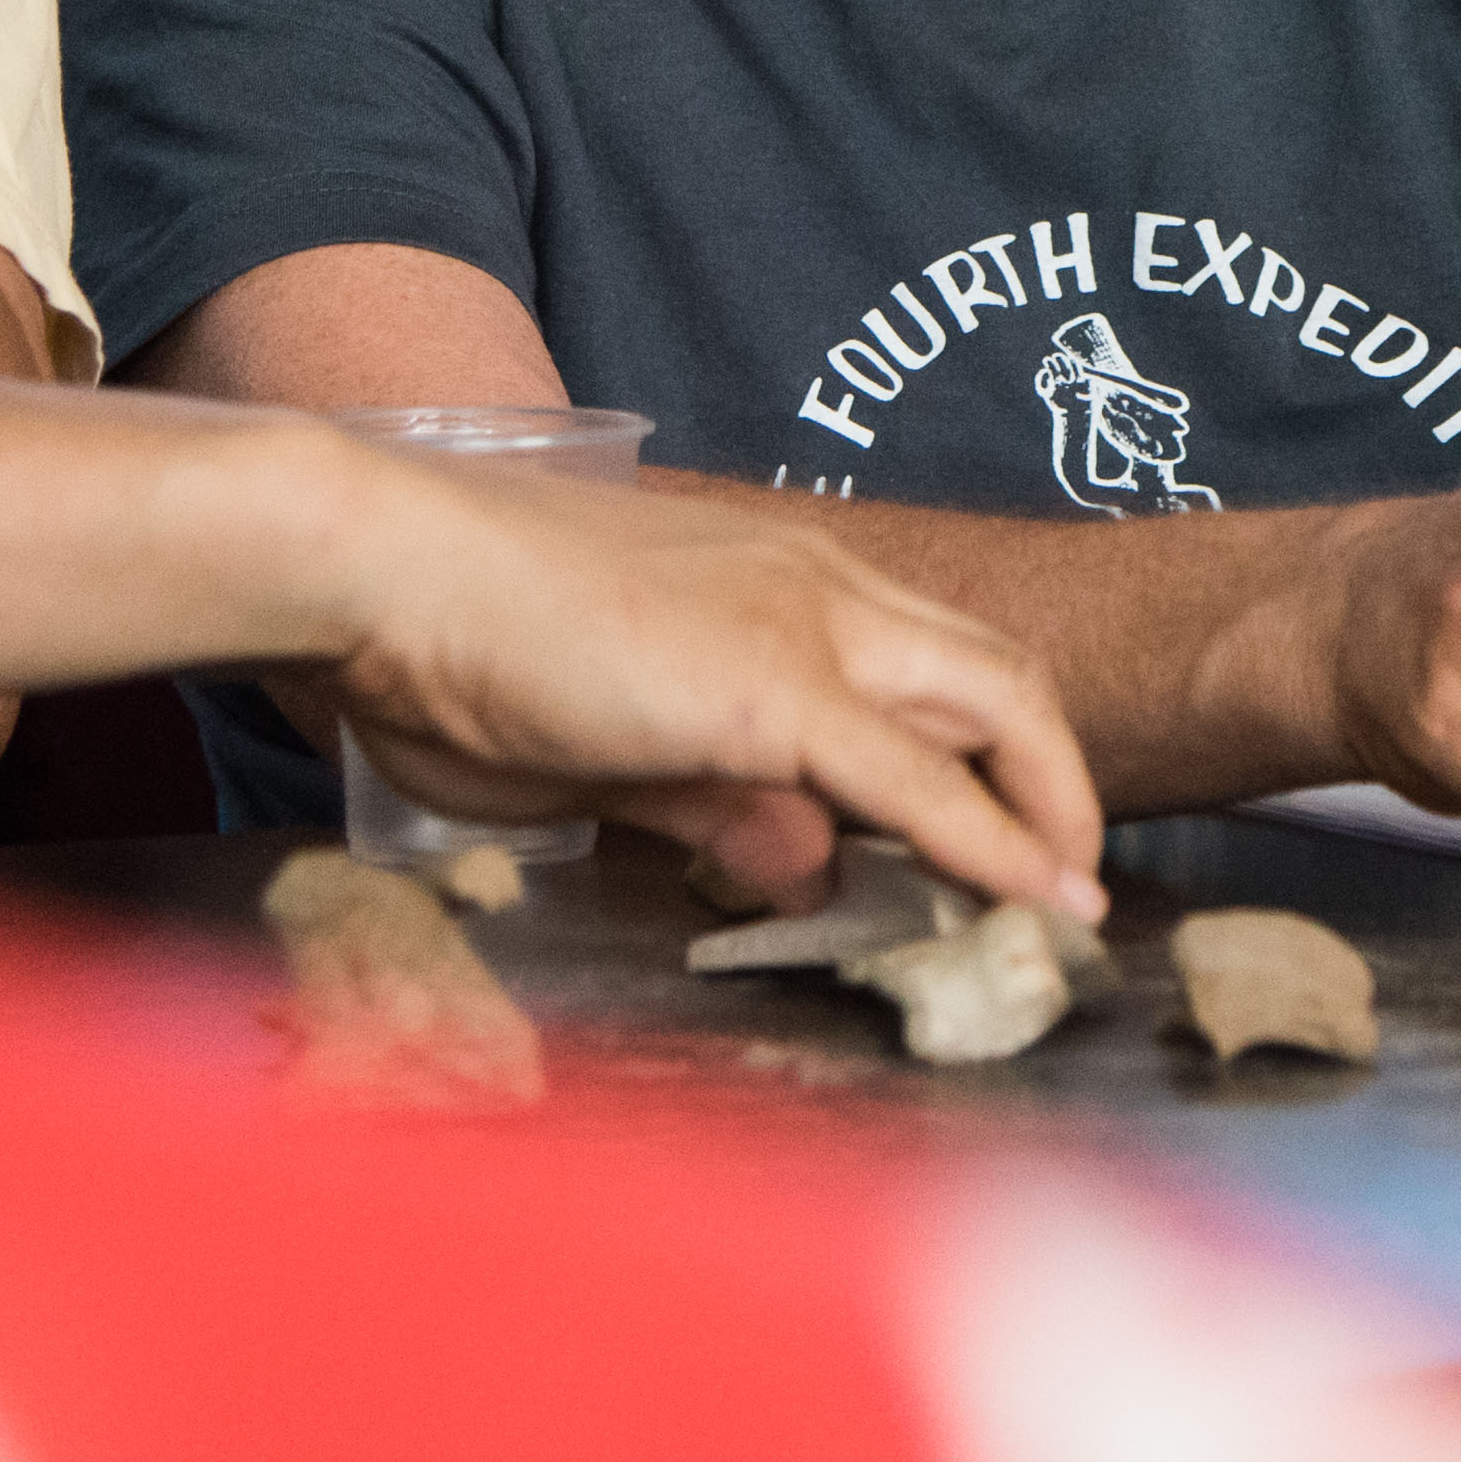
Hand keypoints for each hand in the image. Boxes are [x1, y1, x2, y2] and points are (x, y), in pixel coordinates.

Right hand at [307, 447, 1109, 923]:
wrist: (388, 567)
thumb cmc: (460, 645)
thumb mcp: (610, 747)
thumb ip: (714, 797)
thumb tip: (805, 859)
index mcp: (775, 580)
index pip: (928, 656)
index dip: (985, 745)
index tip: (1008, 826)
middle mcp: (816, 583)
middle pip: (996, 669)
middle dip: (1053, 772)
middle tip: (1065, 863)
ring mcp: (803, 627)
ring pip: (993, 703)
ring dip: (1049, 802)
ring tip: (1072, 889)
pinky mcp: (772, 692)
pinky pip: (920, 782)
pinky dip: (996, 843)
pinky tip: (1038, 894)